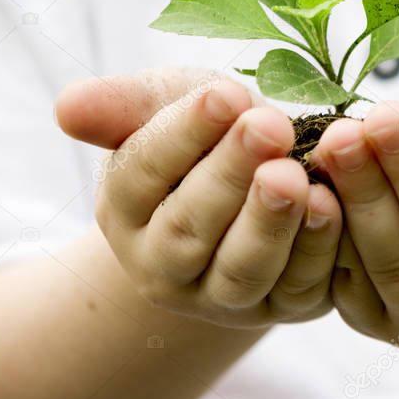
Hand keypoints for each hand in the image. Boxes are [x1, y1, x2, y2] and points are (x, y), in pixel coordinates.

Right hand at [54, 67, 341, 327]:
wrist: (257, 177)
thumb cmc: (207, 132)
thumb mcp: (166, 104)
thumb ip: (123, 105)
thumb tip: (67, 107)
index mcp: (127, 208)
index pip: (143, 173)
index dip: (184, 133)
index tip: (225, 94)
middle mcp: (165, 264)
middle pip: (190, 228)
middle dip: (231, 174)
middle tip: (268, 125)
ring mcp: (223, 295)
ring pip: (242, 270)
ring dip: (270, 222)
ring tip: (294, 174)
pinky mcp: (284, 304)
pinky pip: (300, 286)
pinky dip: (317, 248)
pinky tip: (331, 203)